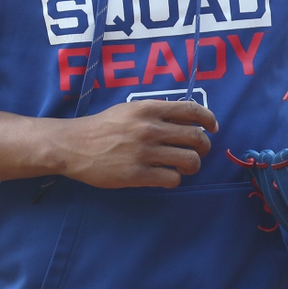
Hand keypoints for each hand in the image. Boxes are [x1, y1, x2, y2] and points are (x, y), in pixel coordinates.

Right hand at [56, 99, 217, 188]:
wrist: (75, 145)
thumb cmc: (103, 127)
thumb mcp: (130, 109)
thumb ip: (155, 112)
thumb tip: (184, 119)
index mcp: (149, 109)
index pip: (192, 110)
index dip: (208, 120)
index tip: (212, 128)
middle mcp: (150, 128)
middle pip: (196, 138)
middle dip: (204, 147)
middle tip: (198, 151)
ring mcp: (144, 152)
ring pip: (189, 161)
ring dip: (192, 165)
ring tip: (183, 166)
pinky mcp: (138, 174)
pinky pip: (172, 179)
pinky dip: (174, 179)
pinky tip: (165, 176)